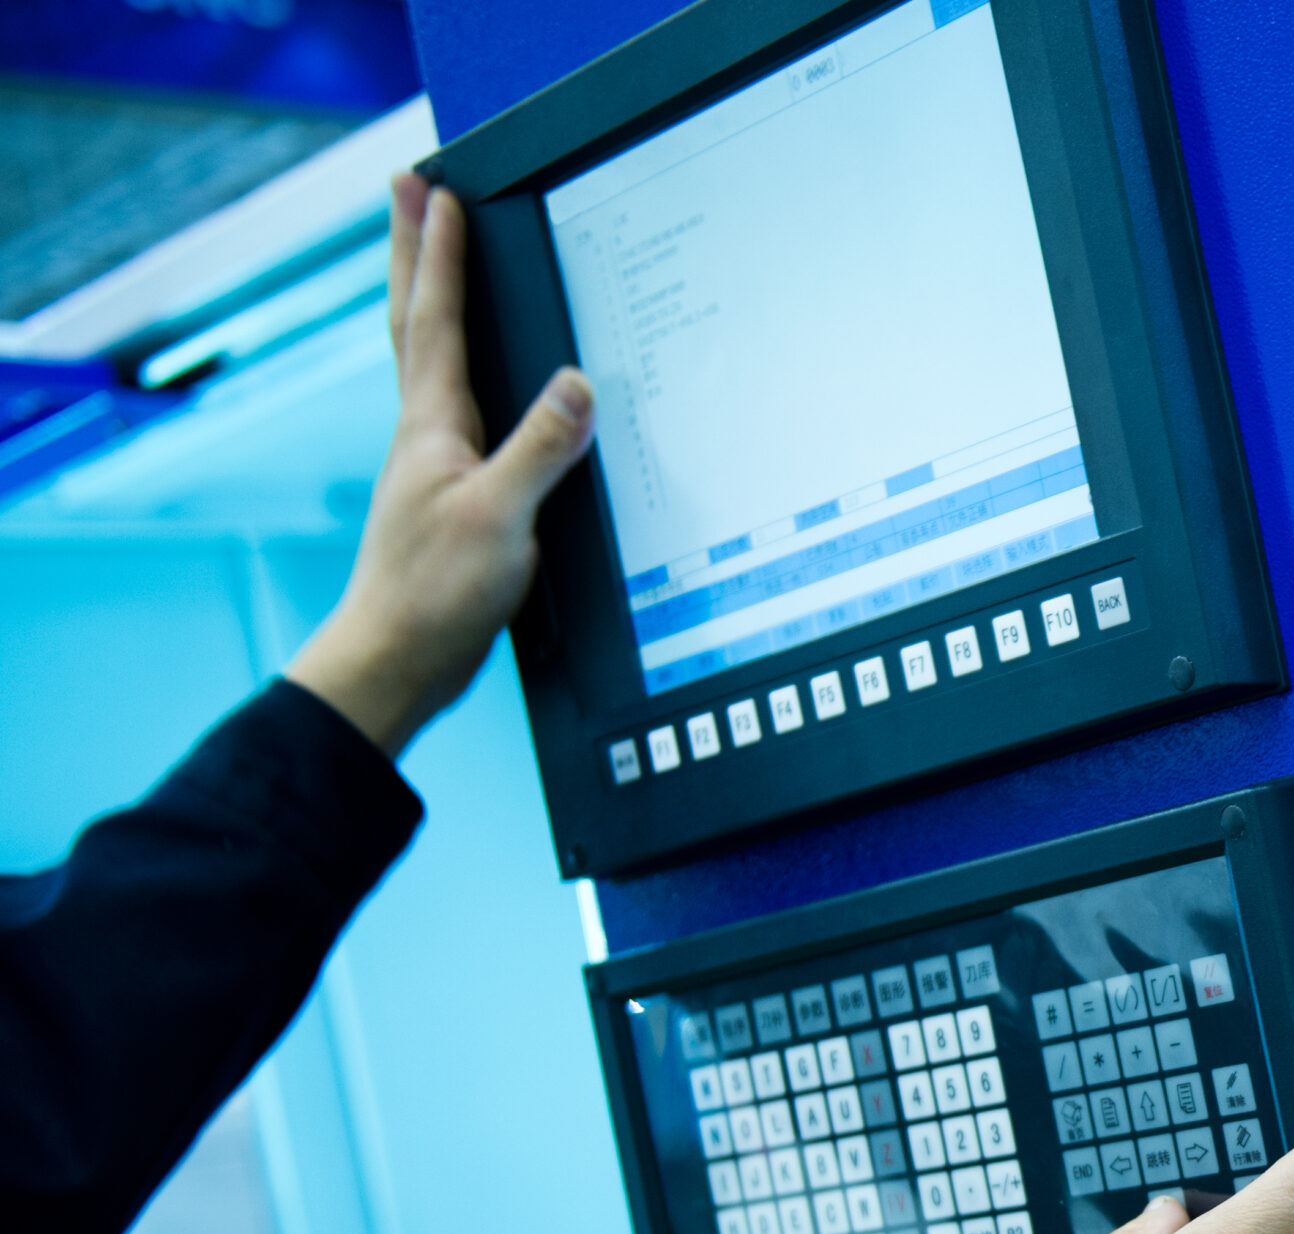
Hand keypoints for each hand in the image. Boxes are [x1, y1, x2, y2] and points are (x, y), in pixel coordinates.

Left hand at [287, 174, 594, 756]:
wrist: (395, 660)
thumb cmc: (436, 596)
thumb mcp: (500, 519)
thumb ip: (540, 450)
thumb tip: (576, 384)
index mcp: (432, 428)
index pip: (437, 322)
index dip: (442, 256)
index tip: (440, 192)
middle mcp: (423, 434)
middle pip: (414, 323)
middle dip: (414, 252)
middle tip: (408, 190)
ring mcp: (429, 465)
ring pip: (424, 360)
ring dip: (426, 300)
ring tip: (430, 259)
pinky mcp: (445, 498)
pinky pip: (449, 407)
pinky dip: (452, 366)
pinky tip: (472, 380)